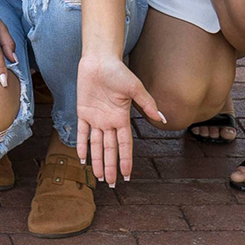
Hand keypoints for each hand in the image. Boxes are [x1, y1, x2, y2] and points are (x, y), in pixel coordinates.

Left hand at [76, 54, 162, 186]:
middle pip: (110, 149)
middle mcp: (109, 121)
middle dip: (111, 166)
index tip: (127, 175)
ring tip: (99, 177)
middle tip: (112, 184)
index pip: (124, 145)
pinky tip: (82, 158)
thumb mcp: (135, 89)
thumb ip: (148, 105)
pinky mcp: (83, 111)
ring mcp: (95, 117)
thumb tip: (163, 119)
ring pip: (96, 145)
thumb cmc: (119, 72)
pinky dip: (81, 145)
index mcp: (122, 118)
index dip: (125, 160)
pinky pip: (81, 132)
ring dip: (97, 161)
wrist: (99, 60)